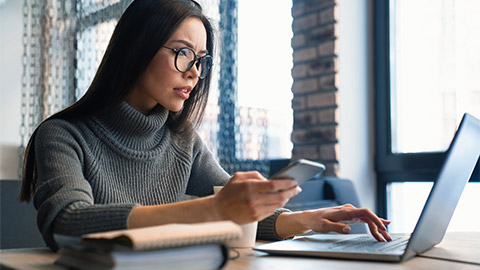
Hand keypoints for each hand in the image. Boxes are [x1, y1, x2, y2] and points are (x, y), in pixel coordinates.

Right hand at [212, 171, 301, 224]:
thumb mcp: (238, 177)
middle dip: (291, 192)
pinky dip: (277, 205)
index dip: (286, 183)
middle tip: (297, 188)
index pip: (273, 185)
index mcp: (249, 186)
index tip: (294, 181)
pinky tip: (279, 201)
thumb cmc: (229, 192)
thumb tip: (269, 179)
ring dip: (286, 199)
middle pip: (279, 196)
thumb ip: (254, 175)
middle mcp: (252, 199)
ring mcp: (254, 210)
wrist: (218, 211)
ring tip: (289, 194)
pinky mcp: (255, 218)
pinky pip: (271, 211)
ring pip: (277, 205)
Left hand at [276, 204, 391, 241]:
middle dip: (379, 227)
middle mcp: (350, 209)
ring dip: (377, 228)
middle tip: (387, 238)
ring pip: (368, 219)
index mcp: (345, 211)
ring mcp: (351, 212)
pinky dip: (373, 224)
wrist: (311, 217)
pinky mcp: (350, 216)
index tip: (383, 227)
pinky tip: (381, 226)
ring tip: (385, 237)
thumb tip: (348, 229)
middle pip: (369, 217)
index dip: (375, 219)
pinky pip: (364, 219)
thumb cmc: (316, 221)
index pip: (365, 212)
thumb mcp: (323, 226)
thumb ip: (336, 227)